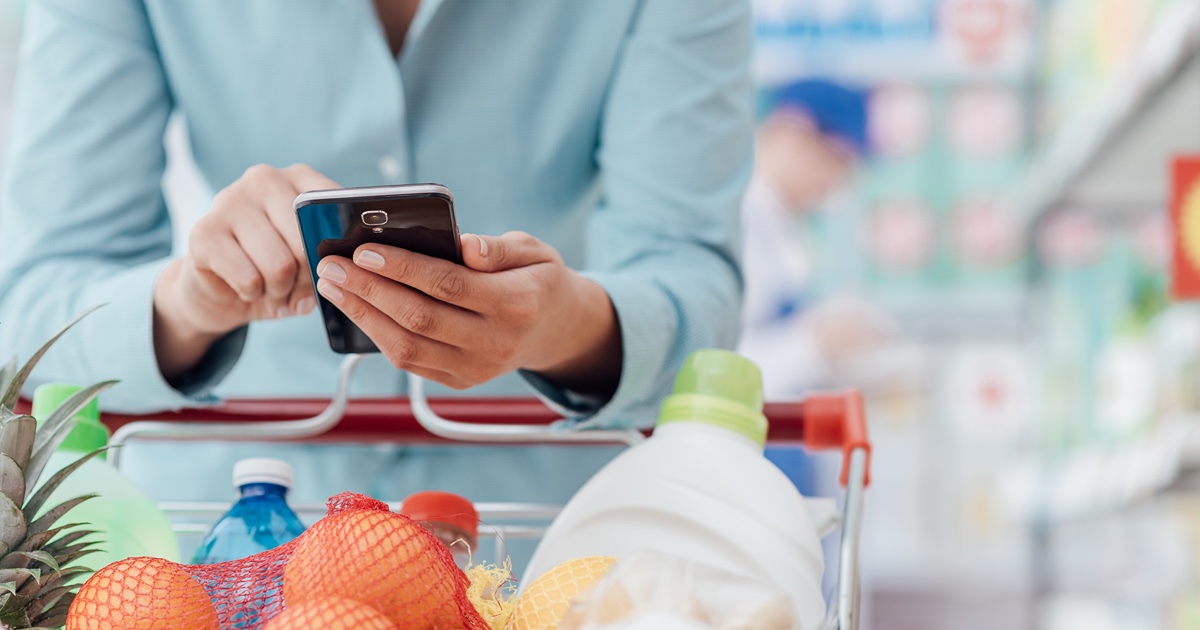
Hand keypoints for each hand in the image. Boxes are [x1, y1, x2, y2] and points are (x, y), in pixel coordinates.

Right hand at [154, 164, 338, 379]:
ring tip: (271, 289)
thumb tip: (338, 268)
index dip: (335, 250)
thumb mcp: (311, 260)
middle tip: (294, 286)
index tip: (329, 266)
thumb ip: (331, 254)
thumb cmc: (276, 269)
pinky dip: (254, 294)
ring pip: (280, 265)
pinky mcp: (203, 231)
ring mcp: (229, 200)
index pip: (334, 211)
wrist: (220, 290)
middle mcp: (264, 179)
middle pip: (307, 241)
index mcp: (299, 177)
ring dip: (280, 290)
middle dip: (306, 278)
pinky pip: (249, 279)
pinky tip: (246, 288)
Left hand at [314, 231, 621, 395]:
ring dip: (363, 315)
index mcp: (518, 304)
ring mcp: (477, 369)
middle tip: (332, 265)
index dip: (403, 268)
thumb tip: (465, 245)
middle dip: (369, 290)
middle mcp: (496, 343)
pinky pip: (409, 362)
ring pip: (407, 347)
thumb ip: (498, 248)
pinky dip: (378, 335)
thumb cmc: (536, 279)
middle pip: (420, 318)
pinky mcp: (460, 380)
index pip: (449, 285)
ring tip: (334, 286)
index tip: (364, 250)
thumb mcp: (534, 251)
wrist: (555, 329)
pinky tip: (357, 308)